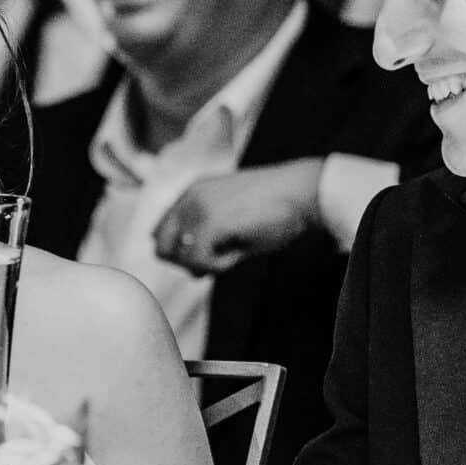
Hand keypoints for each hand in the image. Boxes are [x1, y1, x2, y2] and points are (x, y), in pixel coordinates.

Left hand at [153, 160, 324, 274]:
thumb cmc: (276, 209)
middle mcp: (189, 197)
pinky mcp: (210, 222)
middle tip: (221, 259)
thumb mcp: (233, 222)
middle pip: (163, 246)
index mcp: (193, 192)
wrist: (302, 193)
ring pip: (180, 257)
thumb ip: (208, 240)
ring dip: (206, 264)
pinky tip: (240, 253)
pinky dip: (219, 267)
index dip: (183, 252)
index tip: (212, 256)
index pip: (163, 231)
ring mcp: (198, 208)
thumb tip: (192, 272)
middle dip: (187, 262)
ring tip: (235, 252)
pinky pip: (199, 263)